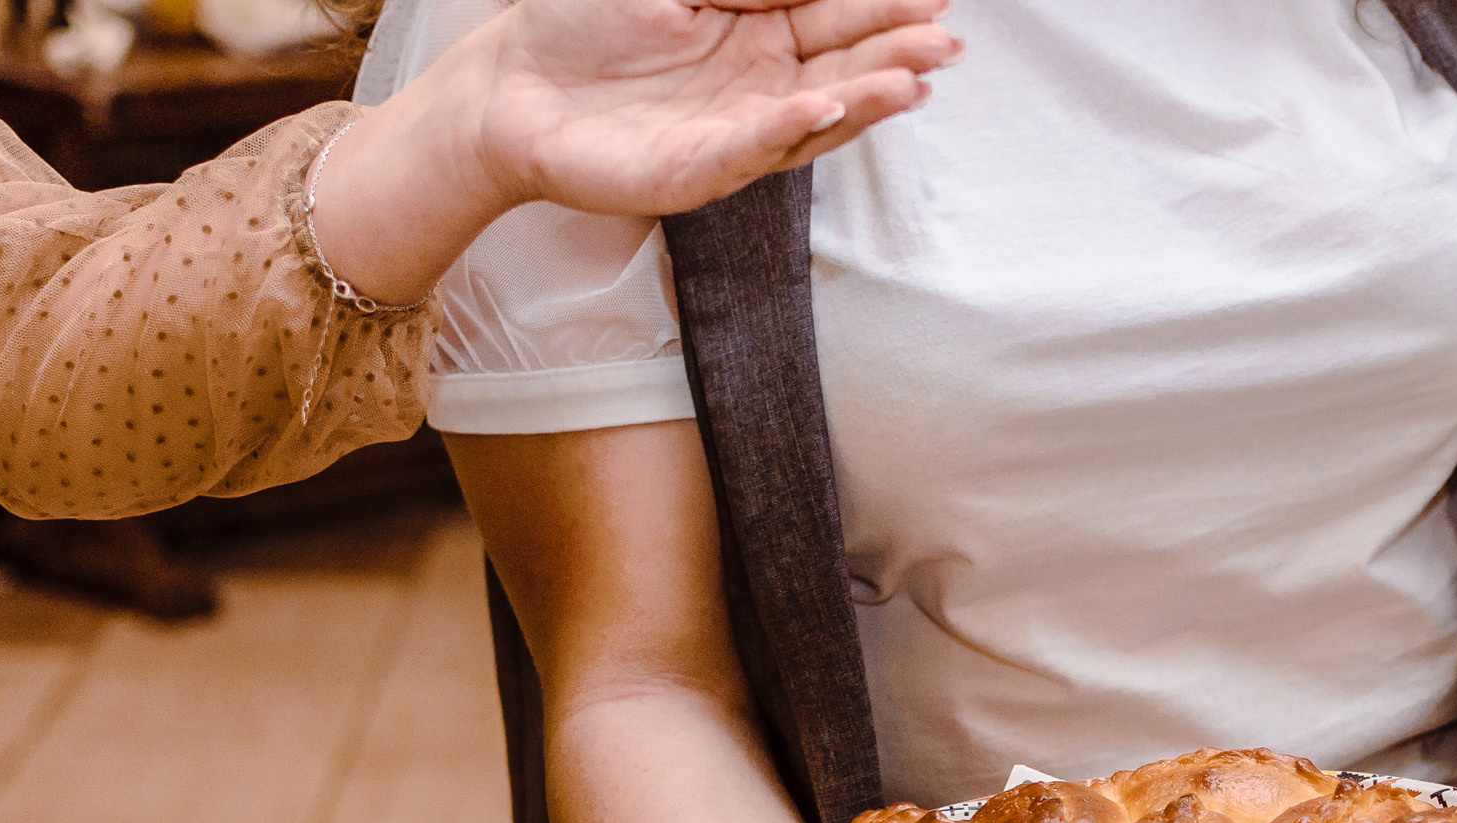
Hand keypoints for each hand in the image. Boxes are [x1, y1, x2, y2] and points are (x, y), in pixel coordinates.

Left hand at [308, 0, 957, 304]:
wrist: (511, 85)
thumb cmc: (585, 22)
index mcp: (761, 33)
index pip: (837, 16)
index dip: (886, 7)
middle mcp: (761, 86)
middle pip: (845, 67)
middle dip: (898, 54)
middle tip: (946, 40)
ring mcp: (737, 133)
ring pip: (818, 116)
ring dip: (869, 98)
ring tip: (916, 78)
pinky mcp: (699, 172)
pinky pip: (755, 147)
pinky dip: (793, 126)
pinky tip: (829, 103)